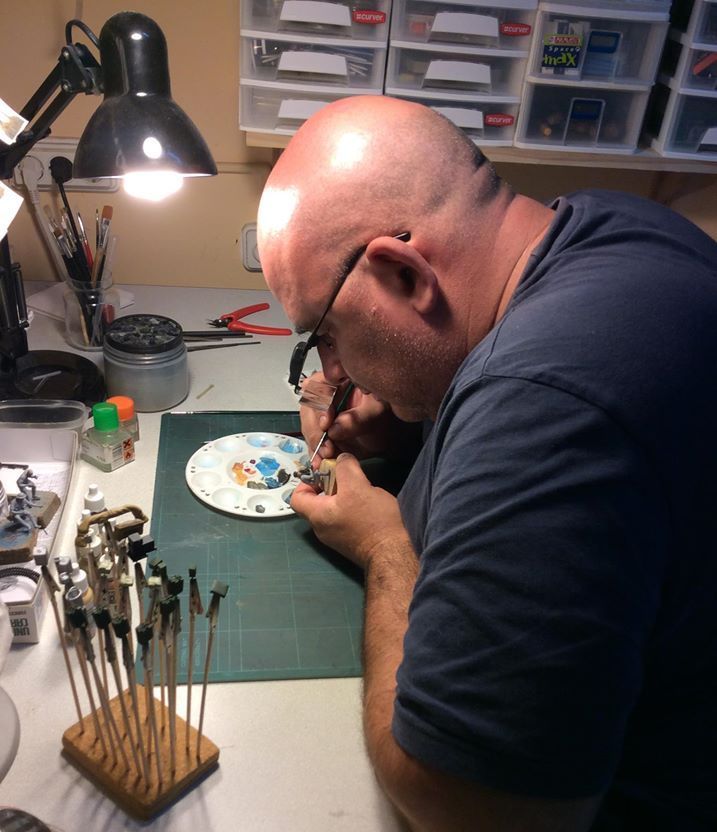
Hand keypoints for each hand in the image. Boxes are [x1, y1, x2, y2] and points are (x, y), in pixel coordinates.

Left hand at [291, 453, 408, 567]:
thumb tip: (342, 459)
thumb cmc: (373, 520)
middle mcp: (322, 529)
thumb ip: (346, 468)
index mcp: (317, 516)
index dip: (307, 481)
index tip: (325, 473)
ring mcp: (337, 538)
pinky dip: (352, 508)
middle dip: (330, 485)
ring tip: (361, 489)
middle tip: (347, 478)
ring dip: (344, 496)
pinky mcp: (351, 542)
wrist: (395, 554)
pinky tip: (369, 504)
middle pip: (316, 502)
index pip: (297, 497)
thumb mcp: (358, 486)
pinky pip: (344, 520)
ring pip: (332, 510)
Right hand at [300, 378, 395, 462]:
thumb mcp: (378, 412)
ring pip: (307, 424)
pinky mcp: (319, 429)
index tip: (326, 424)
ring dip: (314, 443)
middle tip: (326, 447)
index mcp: (339, 377)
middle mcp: (325, 391)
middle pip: (308, 406)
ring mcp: (320, 411)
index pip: (318, 385)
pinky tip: (319, 462)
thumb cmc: (386, 416)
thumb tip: (334, 429)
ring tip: (327, 456)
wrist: (389, 434)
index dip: (319, 405)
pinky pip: (311, 438)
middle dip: (315, 429)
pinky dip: (314, 451)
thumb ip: (359, 419)